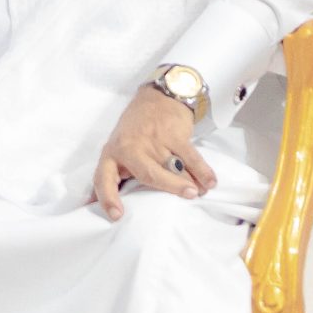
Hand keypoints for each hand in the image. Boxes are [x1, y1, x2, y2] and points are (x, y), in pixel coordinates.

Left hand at [91, 84, 214, 218]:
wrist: (157, 97)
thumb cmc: (136, 130)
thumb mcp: (120, 148)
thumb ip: (119, 174)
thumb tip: (108, 208)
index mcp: (112, 154)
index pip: (103, 178)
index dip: (108, 198)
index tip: (117, 215)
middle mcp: (130, 147)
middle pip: (148, 174)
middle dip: (169, 187)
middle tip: (186, 196)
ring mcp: (152, 139)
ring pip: (174, 168)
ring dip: (190, 183)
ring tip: (198, 192)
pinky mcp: (172, 133)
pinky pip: (190, 157)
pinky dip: (202, 171)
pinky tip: (209, 182)